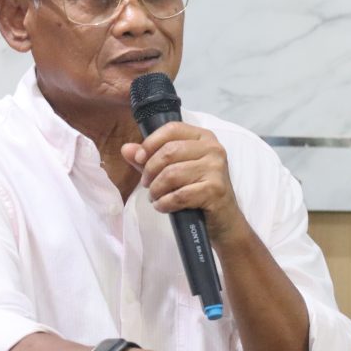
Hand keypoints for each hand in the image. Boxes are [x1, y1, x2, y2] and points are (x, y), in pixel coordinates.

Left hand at [120, 122, 247, 247]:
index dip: (150, 143)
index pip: (172, 129)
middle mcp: (213, 148)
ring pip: (172, 174)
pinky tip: (162, 206)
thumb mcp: (175, 171)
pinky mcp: (215, 189)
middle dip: (150, 170)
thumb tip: (126, 149)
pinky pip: (179, 195)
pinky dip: (165, 203)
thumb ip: (150, 159)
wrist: (224, 221)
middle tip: (147, 185)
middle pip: (169, 151)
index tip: (139, 159)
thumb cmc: (198, 192)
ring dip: (156, 189)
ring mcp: (216, 168)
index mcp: (203, 137)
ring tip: (155, 197)